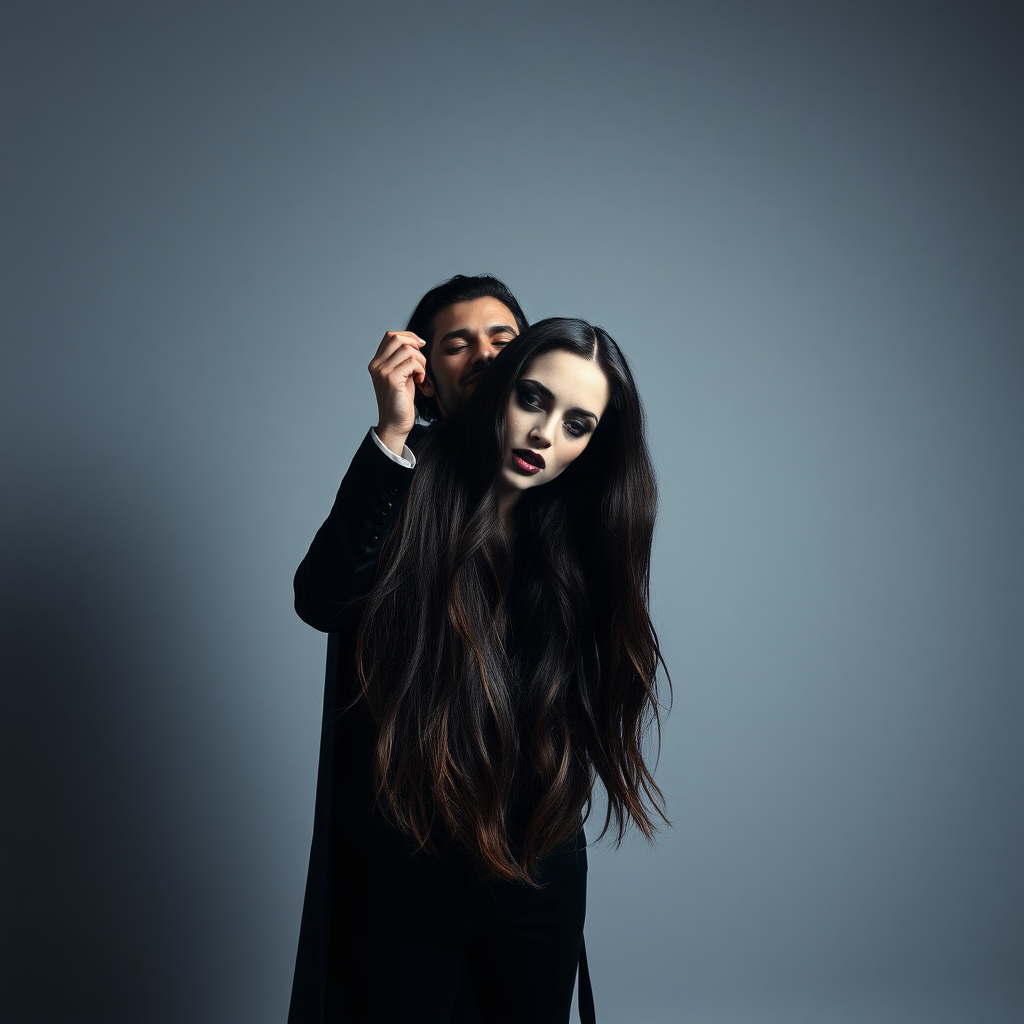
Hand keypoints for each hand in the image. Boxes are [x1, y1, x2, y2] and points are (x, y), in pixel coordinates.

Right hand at [368, 331, 426, 455]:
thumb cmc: (401, 401)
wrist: (395, 424)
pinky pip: (412, 363)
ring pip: (408, 350)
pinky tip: (421, 382)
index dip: (408, 336)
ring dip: (421, 361)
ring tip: (421, 376)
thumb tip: (416, 342)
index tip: (421, 345)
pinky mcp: (391, 379)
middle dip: (415, 346)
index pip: (390, 336)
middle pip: (398, 338)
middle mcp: (376, 365)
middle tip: (422, 362)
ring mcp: (382, 371)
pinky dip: (421, 370)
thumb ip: (404, 359)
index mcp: (376, 363)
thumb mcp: (402, 375)